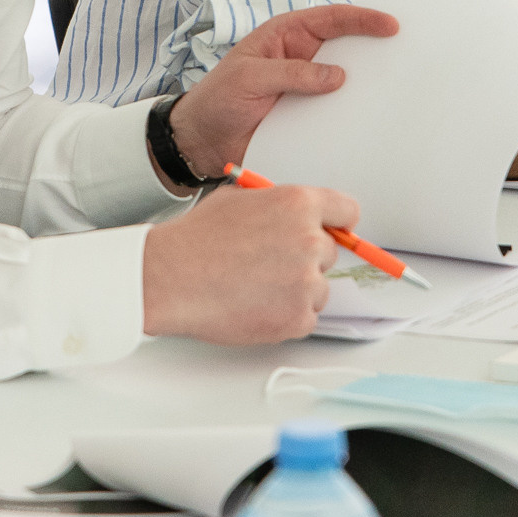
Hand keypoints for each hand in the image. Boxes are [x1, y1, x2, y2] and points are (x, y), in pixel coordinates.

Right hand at [141, 181, 350, 342]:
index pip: (347, 211)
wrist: (170, 278)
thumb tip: (297, 215)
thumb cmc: (196, 239)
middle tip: (269, 264)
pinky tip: (255, 305)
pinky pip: (307, 318)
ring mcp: (305, 282)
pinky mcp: (297, 318)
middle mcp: (309, 240)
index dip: (337, 223)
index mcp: (298, 204)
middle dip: (305, 259)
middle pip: (331, 253)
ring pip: (319, 288)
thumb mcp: (238, 198)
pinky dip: (286, 317)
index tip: (332, 232)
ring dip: (296, 291)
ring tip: (255, 287)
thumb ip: (277, 204)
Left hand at [165, 5, 397, 184]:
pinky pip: (336, 112)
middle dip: (375, 47)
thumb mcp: (249, 78)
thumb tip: (337, 75)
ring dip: (368, 84)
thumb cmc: (217, 99)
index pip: (330, 19)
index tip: (390, 25)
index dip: (362, 19)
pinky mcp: (308, 116)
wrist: (201, 142)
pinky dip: (354, 114)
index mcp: (286, 36)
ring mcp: (307, 88)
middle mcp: (302, 58)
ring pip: (345, 81)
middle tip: (407, 50)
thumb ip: (290, 74)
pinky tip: (374, 118)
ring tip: (399, 86)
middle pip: (346, 46)